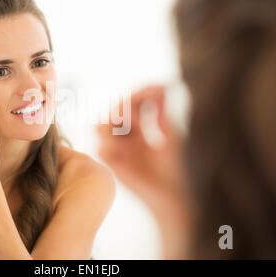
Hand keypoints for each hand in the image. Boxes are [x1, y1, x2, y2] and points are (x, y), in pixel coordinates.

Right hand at [97, 86, 186, 213]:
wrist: (171, 191)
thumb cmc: (173, 164)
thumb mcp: (170, 133)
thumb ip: (162, 110)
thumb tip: (164, 85)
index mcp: (136, 127)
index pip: (130, 103)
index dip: (140, 93)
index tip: (158, 86)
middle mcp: (123, 136)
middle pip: (113, 110)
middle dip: (126, 104)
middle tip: (145, 104)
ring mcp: (116, 148)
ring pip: (102, 125)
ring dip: (117, 120)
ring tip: (136, 122)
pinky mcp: (112, 163)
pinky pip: (103, 148)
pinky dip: (112, 143)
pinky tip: (128, 143)